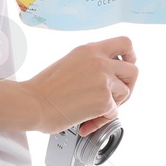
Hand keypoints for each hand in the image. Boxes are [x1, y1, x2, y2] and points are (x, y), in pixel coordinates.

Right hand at [20, 36, 136, 134]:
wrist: (32, 103)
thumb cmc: (44, 89)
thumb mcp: (70, 63)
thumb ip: (91, 64)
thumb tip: (107, 76)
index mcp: (90, 50)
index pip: (125, 42)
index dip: (130, 56)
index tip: (126, 67)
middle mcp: (100, 61)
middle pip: (133, 69)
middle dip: (128, 85)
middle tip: (115, 96)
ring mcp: (103, 80)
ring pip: (126, 92)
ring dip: (114, 105)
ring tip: (96, 111)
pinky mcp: (104, 100)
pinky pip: (114, 113)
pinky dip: (102, 120)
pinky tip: (86, 123)